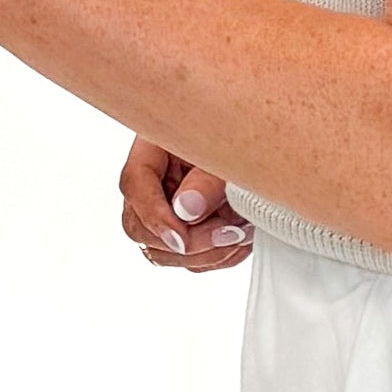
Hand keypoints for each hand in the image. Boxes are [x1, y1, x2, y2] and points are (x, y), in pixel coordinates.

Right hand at [119, 136, 251, 275]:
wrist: (257, 137)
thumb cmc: (239, 133)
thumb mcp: (225, 149)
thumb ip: (206, 178)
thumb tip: (186, 209)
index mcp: (153, 149)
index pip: (135, 184)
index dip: (155, 216)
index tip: (182, 237)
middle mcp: (152, 184)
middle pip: (140, 227)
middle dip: (186, 241)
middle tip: (231, 232)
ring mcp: (167, 210)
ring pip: (165, 253)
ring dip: (207, 253)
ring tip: (243, 231)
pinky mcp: (188, 230)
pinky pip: (190, 259)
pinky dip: (218, 256)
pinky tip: (241, 239)